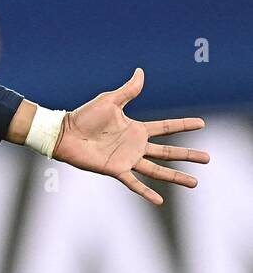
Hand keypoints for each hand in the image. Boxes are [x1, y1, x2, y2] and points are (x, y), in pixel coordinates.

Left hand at [53, 68, 207, 205]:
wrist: (65, 133)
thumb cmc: (84, 116)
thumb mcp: (109, 101)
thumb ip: (128, 90)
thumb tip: (140, 71)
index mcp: (136, 129)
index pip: (166, 127)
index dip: (183, 125)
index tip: (202, 124)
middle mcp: (135, 146)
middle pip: (168, 151)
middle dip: (188, 155)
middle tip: (208, 158)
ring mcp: (127, 159)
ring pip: (157, 170)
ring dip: (176, 176)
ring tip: (195, 183)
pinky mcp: (115, 170)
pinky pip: (134, 183)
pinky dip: (146, 192)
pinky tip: (160, 201)